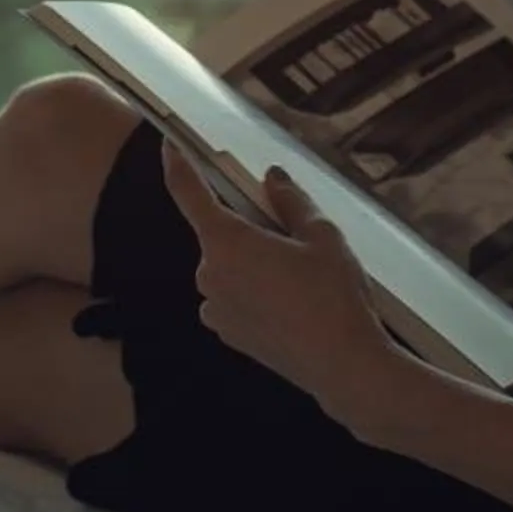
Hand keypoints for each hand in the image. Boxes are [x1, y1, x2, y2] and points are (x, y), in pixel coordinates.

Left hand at [158, 144, 417, 433]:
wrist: (344, 368)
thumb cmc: (333, 297)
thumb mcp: (322, 237)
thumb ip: (291, 201)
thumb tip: (271, 178)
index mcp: (226, 243)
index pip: (188, 192)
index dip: (176, 163)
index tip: (168, 143)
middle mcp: (210, 275)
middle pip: (219, 233)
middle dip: (247, 225)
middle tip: (291, 233)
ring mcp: (215, 309)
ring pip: (228, 266)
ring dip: (252, 261)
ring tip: (299, 275)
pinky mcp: (228, 334)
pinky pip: (232, 296)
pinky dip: (253, 289)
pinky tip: (290, 302)